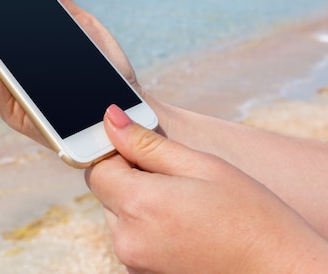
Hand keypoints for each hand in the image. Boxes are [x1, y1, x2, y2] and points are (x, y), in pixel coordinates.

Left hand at [85, 105, 327, 273]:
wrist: (279, 271)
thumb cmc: (249, 216)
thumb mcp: (201, 166)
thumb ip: (146, 144)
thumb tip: (111, 119)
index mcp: (138, 205)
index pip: (97, 168)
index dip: (117, 153)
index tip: (144, 151)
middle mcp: (127, 238)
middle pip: (107, 192)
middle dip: (130, 178)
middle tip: (176, 179)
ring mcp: (134, 261)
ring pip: (118, 215)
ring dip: (138, 204)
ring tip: (184, 206)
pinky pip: (131, 238)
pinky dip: (146, 228)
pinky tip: (182, 226)